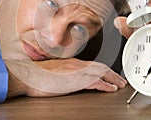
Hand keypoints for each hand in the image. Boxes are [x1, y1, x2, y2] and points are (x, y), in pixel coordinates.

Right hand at [5, 58, 126, 97]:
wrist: (29, 75)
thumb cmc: (38, 75)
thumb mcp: (55, 72)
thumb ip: (66, 73)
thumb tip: (71, 79)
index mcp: (72, 63)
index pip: (93, 65)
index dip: (104, 70)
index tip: (110, 74)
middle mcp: (77, 65)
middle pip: (101, 67)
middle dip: (113, 74)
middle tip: (121, 80)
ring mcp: (77, 71)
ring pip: (102, 73)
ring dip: (113, 79)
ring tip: (120, 84)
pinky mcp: (76, 80)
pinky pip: (96, 82)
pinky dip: (106, 85)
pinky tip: (111, 88)